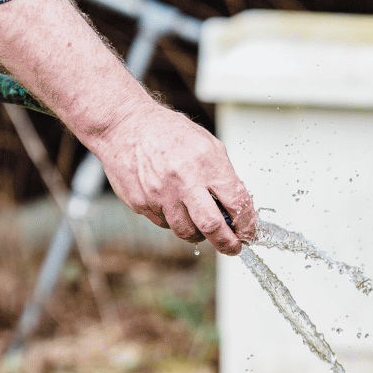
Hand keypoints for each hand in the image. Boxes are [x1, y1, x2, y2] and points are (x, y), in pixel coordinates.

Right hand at [90, 98, 256, 256]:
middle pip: (212, 226)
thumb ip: (222, 175)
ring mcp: (160, 194)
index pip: (236, 202)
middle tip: (232, 247)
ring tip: (200, 224)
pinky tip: (172, 204)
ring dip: (198, 233)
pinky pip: (164, 223)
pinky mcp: (142, 203)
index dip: (246, 223)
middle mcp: (183, 180)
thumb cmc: (167, 132)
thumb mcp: (206, 144)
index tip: (248, 231)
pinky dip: (173, 219)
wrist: (124, 125)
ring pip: (186, 231)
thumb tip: (236, 207)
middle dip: (227, 243)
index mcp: (205, 162)